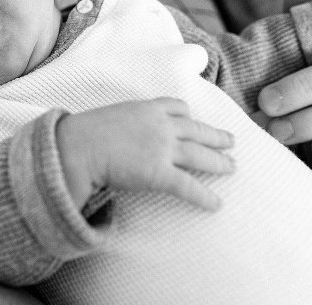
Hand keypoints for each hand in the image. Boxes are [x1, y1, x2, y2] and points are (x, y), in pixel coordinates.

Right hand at [56, 98, 234, 210]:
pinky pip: (188, 186)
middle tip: (231, 142)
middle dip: (216, 136)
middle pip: (197, 130)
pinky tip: (216, 204)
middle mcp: (161, 126)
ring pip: (200, 155)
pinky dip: (204, 197)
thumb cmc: (84, 133)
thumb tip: (121, 135)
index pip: (177, 107)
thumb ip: (124, 124)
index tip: (195, 119)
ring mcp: (163, 149)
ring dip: (219, 162)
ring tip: (232, 167)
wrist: (79, 147)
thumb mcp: (110, 117)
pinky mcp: (160, 174)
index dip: (189, 115)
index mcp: (148, 109)